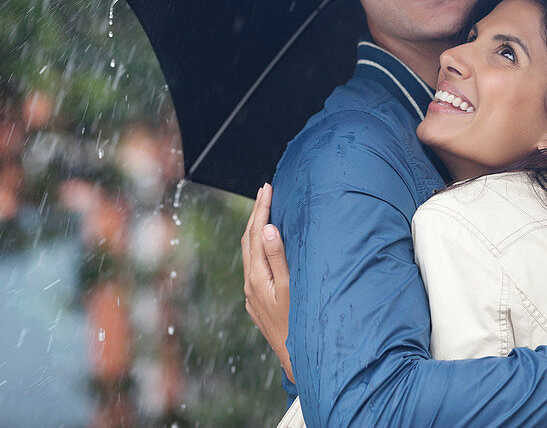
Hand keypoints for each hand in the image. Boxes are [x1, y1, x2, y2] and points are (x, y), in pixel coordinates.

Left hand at [241, 183, 293, 381]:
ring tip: (264, 210)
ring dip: (256, 230)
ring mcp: (252, 294)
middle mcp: (250, 284)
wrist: (296, 358)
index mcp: (257, 277)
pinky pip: (254, 266)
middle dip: (256, 213)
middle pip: (248, 240)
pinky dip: (258, 248)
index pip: (256, 234)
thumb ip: (278, 257)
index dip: (262, 209)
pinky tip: (266, 245)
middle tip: (265, 190)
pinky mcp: (257, 302)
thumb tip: (267, 229)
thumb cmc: (298, 322)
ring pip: (249, 254)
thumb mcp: (291, 287)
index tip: (268, 188)